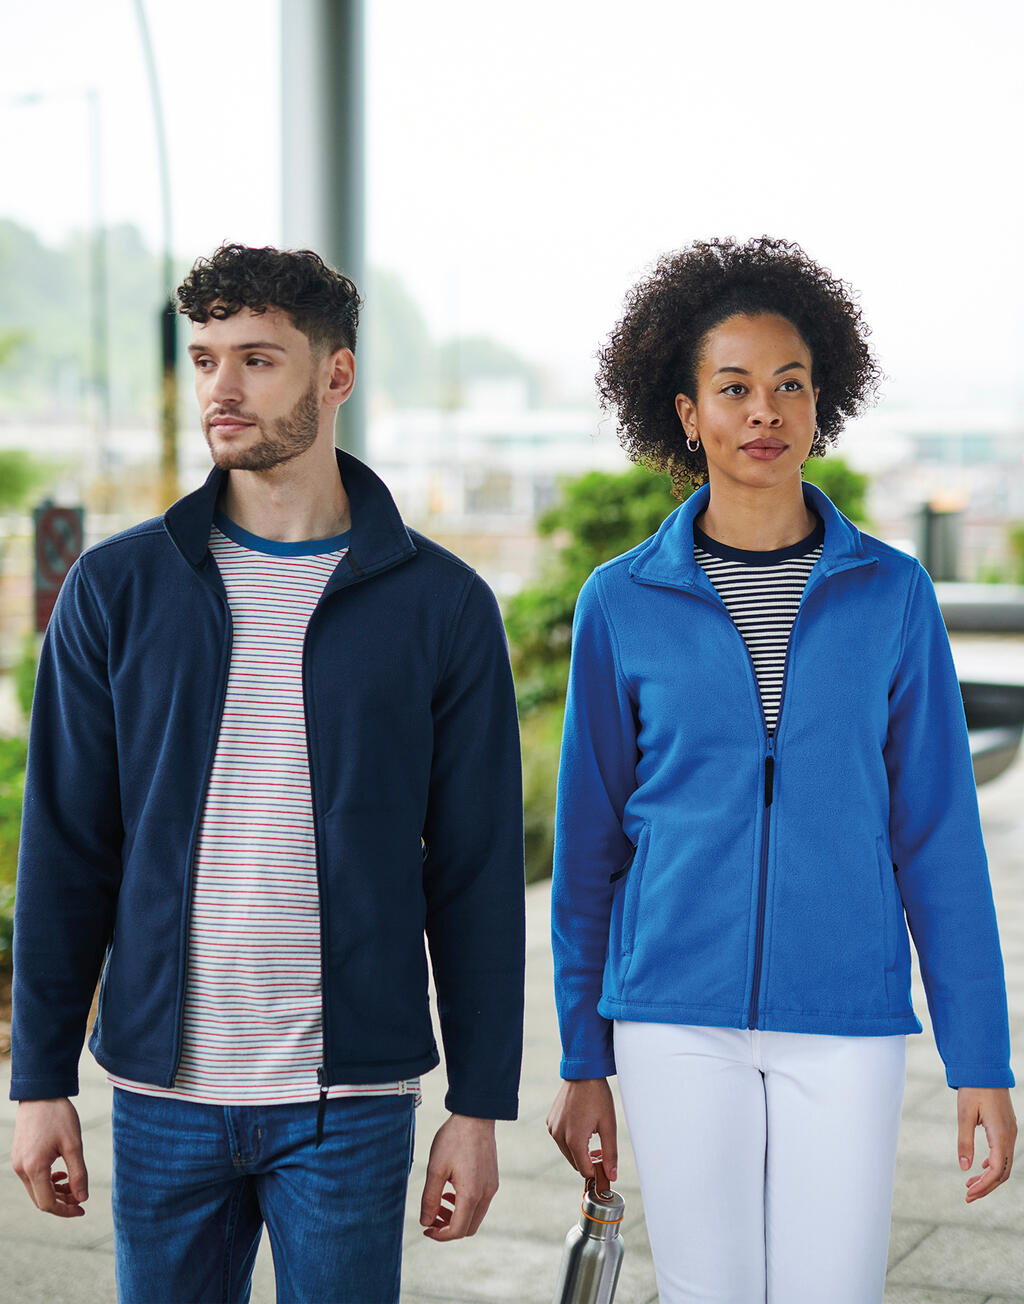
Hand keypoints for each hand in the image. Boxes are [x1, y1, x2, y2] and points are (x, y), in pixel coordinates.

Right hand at [11, 1098, 88, 1216]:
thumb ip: (78, 1173)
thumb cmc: (58, 1116)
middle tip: (81, 1197)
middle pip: (40, 1199)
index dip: (66, 1210)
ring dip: (55, 1192)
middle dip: (62, 1202)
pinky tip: (61, 1174)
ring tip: (73, 1184)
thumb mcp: (73, 1144)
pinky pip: (32, 1178)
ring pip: (36, 1190)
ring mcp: (17, 1163)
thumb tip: (82, 1198)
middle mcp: (21, 1169)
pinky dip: (47, 1181)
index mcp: (34, 1168)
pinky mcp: (18, 1157)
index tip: (82, 1208)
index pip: (47, 1204)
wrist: (40, 1093)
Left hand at [419, 1113, 497, 1240]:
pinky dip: (465, 1205)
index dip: (440, 1236)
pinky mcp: (493, 1179)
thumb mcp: (436, 1168)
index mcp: (471, 1195)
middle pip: (468, 1228)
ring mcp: (492, 1187)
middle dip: (448, 1229)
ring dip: (457, 1217)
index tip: (426, 1229)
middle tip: (432, 1218)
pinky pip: (480, 1203)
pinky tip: (452, 1191)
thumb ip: (429, 1199)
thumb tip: (425, 1223)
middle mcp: (486, 1194)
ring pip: (475, 1216)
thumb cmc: (454, 1139)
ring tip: (440, 1203)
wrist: (476, 1115)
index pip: (457, 1231)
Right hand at [546, 1078, 617, 1181]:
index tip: (606, 1165)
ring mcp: (552, 1128)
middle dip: (588, 1161)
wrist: (583, 1072)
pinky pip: (561, 1139)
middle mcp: (559, 1136)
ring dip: (580, 1151)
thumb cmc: (597, 1096)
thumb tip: (611, 1175)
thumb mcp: (609, 1125)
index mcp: (574, 1140)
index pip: (584, 1170)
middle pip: (575, 1163)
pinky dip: (571, 1139)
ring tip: (593, 1135)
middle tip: (602, 1150)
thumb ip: (610, 1153)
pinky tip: (582, 1125)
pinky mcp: (550, 1121)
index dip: (597, 1171)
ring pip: (567, 1152)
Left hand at [957, 1086, 1016, 1201]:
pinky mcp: (1006, 1127)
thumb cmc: (974, 1089)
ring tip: (970, 1184)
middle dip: (986, 1186)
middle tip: (968, 1196)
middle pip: (1002, 1172)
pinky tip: (980, 1167)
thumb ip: (964, 1142)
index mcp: (1001, 1135)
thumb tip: (964, 1168)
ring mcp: (1010, 1132)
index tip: (968, 1194)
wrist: (985, 1069)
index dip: (983, 1185)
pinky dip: (992, 1164)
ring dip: (988, 1176)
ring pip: (1003, 1163)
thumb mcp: (964, 1115)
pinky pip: (1003, 1152)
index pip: (996, 1171)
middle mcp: (1010, 1136)